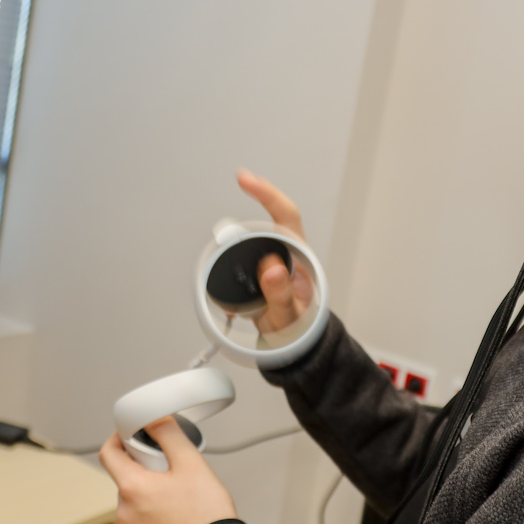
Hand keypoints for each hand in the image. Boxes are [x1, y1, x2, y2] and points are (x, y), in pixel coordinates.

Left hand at [98, 417, 238, 523]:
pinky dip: (156, 518)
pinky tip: (179, 520)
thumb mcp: (192, 464)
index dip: (120, 438)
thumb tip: (155, 420)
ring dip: (152, 496)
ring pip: (136, 502)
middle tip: (175, 474)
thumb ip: (169, 436)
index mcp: (133, 487)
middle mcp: (125, 512)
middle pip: (127, 478)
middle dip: (147, 470)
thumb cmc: (205, 516)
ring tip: (182, 501)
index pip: (109, 453)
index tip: (134, 435)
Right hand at [236, 168, 313, 332]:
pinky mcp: (257, 270)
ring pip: (248, 242)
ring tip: (235, 282)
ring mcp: (271, 261)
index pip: (285, 214)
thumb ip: (281, 294)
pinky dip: (229, 273)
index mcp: (298, 256)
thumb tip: (272, 268)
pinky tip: (234, 300)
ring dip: (234, 253)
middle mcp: (285, 253)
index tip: (244, 180)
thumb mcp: (289, 316)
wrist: (292, 343)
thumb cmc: (297, 326)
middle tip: (225, 239)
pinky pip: (240, 261)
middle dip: (241, 230)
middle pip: (263, 224)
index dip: (266, 193)